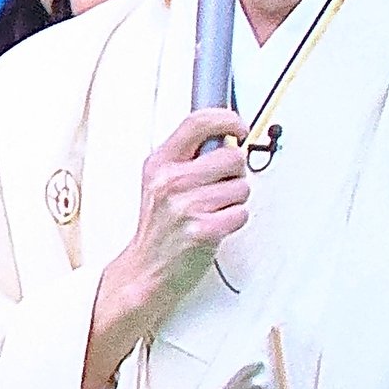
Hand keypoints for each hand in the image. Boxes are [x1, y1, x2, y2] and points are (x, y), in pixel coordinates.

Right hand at [80, 108, 248, 388]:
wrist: (147, 270)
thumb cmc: (160, 226)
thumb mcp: (159, 182)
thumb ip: (186, 158)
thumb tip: (225, 136)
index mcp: (159, 163)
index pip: (197, 123)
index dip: (226, 119)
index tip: (239, 127)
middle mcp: (170, 181)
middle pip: (231, 157)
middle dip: (234, 173)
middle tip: (218, 187)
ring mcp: (184, 206)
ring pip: (242, 188)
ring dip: (235, 201)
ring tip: (212, 210)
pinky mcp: (202, 230)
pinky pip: (241, 213)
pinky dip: (235, 221)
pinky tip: (215, 227)